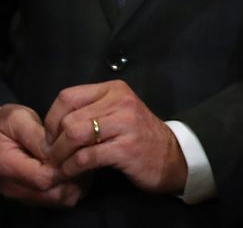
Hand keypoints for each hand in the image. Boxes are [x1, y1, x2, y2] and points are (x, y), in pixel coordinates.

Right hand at [0, 103, 84, 206]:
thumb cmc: (1, 124)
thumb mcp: (17, 119)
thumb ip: (37, 135)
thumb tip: (58, 150)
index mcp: (7, 167)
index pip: (45, 178)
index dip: (66, 166)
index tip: (75, 149)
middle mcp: (13, 188)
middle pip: (56, 195)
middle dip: (76, 176)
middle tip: (83, 154)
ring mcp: (21, 194)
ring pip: (58, 200)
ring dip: (75, 182)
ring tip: (78, 159)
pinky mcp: (28, 195)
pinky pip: (54, 199)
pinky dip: (68, 186)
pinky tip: (70, 166)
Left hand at [43, 81, 186, 194]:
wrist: (171, 156)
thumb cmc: (137, 136)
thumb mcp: (116, 114)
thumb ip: (89, 112)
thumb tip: (51, 127)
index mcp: (115, 89)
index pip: (68, 97)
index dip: (51, 120)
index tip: (51, 138)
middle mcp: (121, 101)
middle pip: (69, 119)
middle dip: (53, 143)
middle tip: (52, 157)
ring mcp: (125, 124)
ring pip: (74, 135)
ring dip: (60, 156)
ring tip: (60, 166)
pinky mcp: (126, 148)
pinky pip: (85, 157)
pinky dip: (71, 168)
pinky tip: (71, 173)